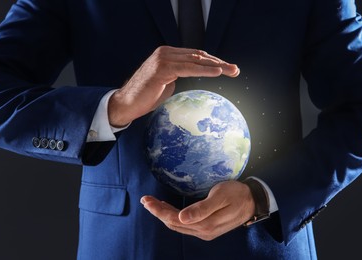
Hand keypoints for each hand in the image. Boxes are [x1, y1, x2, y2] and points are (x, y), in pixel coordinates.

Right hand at [108, 46, 239, 126]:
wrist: (126, 104)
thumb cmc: (146, 97)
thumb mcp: (167, 83)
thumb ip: (178, 76)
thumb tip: (192, 76)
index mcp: (167, 55)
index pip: (195, 56)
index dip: (213, 62)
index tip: (227, 69)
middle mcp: (165, 53)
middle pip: (198, 56)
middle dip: (219, 63)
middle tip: (235, 70)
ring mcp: (163, 59)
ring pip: (196, 60)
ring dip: (217, 66)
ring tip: (232, 71)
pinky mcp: (162, 68)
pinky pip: (188, 68)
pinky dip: (204, 70)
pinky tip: (217, 72)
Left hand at [140, 180, 254, 240]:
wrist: (252, 201)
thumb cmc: (237, 194)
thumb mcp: (220, 197)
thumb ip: (201, 209)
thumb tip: (182, 218)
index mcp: (205, 224)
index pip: (175, 219)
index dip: (159, 211)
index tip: (147, 200)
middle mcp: (203, 231)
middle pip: (173, 223)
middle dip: (158, 212)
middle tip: (146, 200)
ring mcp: (204, 231)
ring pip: (178, 224)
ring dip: (164, 214)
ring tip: (152, 203)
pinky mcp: (206, 228)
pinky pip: (184, 224)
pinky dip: (173, 216)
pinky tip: (167, 208)